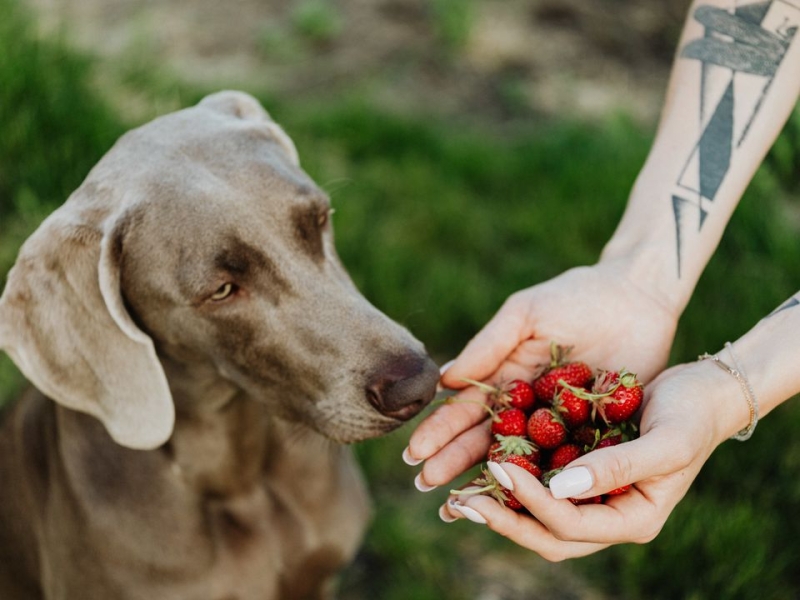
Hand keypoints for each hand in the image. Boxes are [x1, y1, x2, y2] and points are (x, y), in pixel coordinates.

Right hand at [405, 259, 678, 488]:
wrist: (638, 296)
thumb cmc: (576, 297)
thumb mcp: (526, 314)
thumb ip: (488, 345)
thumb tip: (443, 380)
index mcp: (505, 377)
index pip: (465, 410)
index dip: (439, 432)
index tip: (414, 454)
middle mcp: (526, 407)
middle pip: (484, 440)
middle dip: (453, 463)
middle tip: (424, 487)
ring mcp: (558, 425)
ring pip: (519, 460)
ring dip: (490, 483)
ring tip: (460, 506)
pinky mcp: (594, 435)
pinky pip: (567, 463)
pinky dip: (546, 485)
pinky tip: (525, 507)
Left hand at [433, 360, 734, 560]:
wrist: (702, 392)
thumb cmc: (692, 415)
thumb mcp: (666, 443)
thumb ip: (618, 468)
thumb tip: (561, 489)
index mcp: (632, 519)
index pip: (570, 526)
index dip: (531, 503)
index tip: (499, 469)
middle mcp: (608, 515)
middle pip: (547, 533)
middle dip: (503, 519)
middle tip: (460, 501)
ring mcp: (592, 496)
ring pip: (538, 515)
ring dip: (500, 505)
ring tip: (459, 492)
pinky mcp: (580, 471)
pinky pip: (540, 483)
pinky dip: (513, 478)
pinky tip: (483, 462)